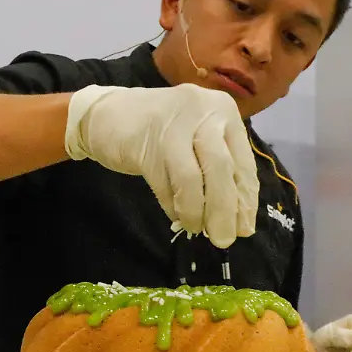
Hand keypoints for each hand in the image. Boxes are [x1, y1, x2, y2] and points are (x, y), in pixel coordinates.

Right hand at [64, 83, 259, 248]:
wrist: (107, 114)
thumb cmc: (161, 132)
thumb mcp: (198, 143)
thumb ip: (219, 173)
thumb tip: (238, 221)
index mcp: (223, 110)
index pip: (243, 162)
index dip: (245, 200)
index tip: (244, 229)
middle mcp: (203, 110)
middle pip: (222, 169)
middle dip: (224, 210)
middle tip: (223, 240)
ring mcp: (172, 123)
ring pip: (193, 178)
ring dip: (196, 211)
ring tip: (196, 229)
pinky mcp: (145, 140)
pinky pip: (164, 182)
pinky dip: (173, 205)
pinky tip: (176, 217)